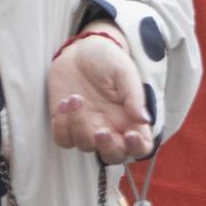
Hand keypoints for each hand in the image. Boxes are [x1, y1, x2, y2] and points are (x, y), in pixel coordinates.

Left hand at [49, 33, 154, 164]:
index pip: (140, 146)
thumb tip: (144, 119)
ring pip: (85, 146)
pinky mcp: (65, 123)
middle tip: (101, 130)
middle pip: (112, 156)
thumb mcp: (125, 73)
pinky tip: (64, 102)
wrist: (81, 49)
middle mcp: (110, 128)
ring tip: (76, 97)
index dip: (137, 147)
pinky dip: (61, 125)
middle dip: (107, 147)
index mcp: (130, 119)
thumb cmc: (108, 60)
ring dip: (79, 125)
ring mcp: (87, 127)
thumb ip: (134, 96)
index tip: (129, 134)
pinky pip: (63, 139)